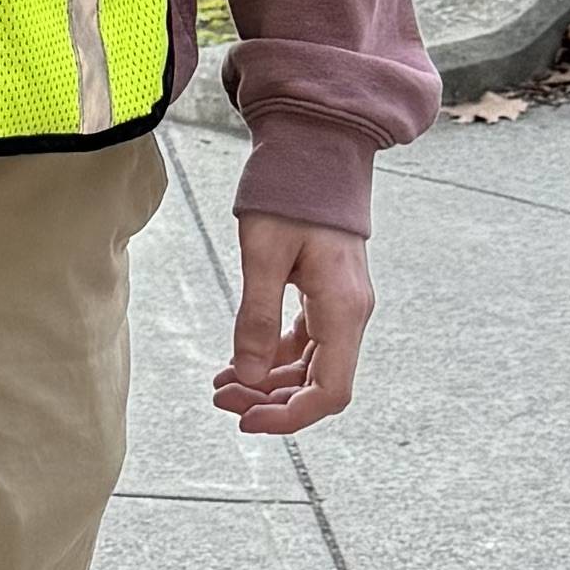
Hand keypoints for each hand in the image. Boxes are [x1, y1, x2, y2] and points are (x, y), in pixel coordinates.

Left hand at [213, 215, 373, 435]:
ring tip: (221, 383)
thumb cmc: (290, 194)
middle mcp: (350, 314)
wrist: (316, 149)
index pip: (328, 392)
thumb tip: (246, 377)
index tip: (245, 421)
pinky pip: (304, 343)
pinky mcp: (326, 296)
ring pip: (309, 367)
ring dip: (267, 382)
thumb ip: (255, 318)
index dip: (289, 417)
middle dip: (268, 400)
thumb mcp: (263, 255)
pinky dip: (272, 357)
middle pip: (317, 385)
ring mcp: (341, 306)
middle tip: (220, 397)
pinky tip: (239, 360)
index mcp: (343, 310)